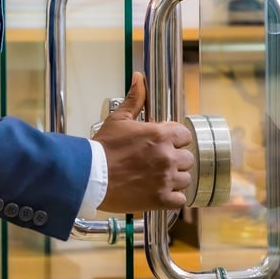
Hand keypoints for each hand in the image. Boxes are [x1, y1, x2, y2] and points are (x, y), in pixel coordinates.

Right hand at [94, 72, 193, 212]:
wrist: (92, 176)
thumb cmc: (104, 148)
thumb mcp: (119, 118)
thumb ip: (135, 98)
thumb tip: (139, 79)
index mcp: (160, 135)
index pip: (185, 135)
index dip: (176, 138)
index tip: (166, 142)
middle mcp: (167, 156)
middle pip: (187, 158)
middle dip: (176, 158)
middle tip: (160, 161)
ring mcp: (166, 179)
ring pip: (185, 178)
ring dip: (175, 178)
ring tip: (158, 177)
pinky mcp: (161, 199)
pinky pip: (180, 199)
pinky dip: (173, 197)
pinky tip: (160, 191)